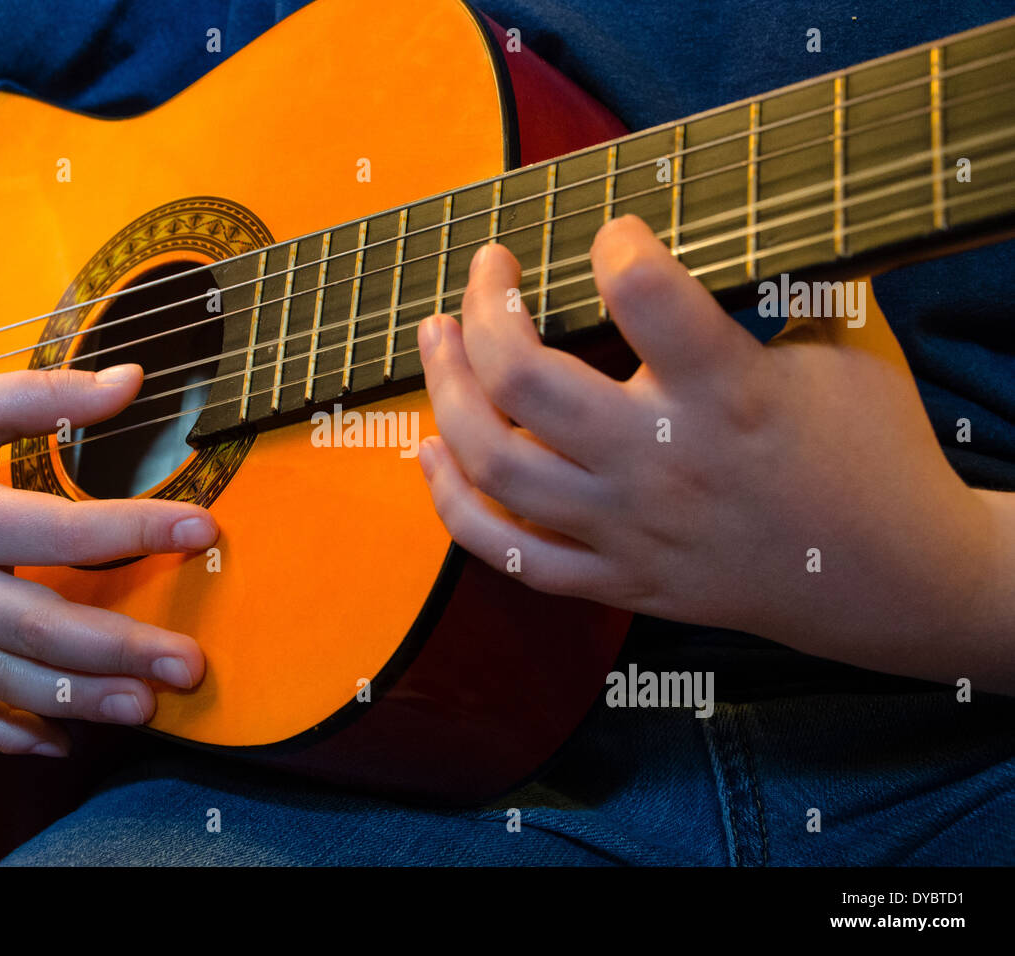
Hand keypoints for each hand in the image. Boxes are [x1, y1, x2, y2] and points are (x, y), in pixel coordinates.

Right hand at [0, 362, 216, 753]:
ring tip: (142, 709)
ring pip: (1, 681)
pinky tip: (53, 746)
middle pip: (40, 629)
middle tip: (189, 666)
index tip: (204, 529)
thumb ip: (49, 397)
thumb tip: (134, 382)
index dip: (139, 530)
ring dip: (74, 702)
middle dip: (120, 651)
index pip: (65, 532)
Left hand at [416, 215, 1006, 685]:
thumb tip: (702, 229)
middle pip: (523, 380)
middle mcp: (663, 460)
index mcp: (730, 391)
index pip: (642, 292)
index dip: (615, 242)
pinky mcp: (618, 579)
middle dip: (483, 307)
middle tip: (485, 270)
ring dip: (446, 392)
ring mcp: (630, 529)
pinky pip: (508, 555)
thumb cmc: (871, 451)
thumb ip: (770, 289)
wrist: (894, 581)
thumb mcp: (844, 347)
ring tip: (436, 340)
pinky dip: (454, 504)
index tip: (610, 232)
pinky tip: (433, 454)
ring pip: (495, 465)